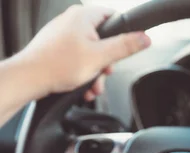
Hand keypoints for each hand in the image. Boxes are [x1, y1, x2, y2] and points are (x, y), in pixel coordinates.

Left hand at [16, 5, 150, 100]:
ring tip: (91, 84)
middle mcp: (73, 20)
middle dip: (107, 63)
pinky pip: (79, 58)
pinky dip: (84, 72)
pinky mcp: (58, 46)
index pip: (115, 18)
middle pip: (104, 40)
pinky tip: (82, 85)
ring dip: (96, 72)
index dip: (124, 36)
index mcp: (84, 16)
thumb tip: (144, 38)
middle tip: (103, 73)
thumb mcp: (100, 57)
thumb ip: (125, 47)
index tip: (125, 50)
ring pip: (92, 52)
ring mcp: (64, 33)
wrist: (29, 78)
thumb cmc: (57, 65)